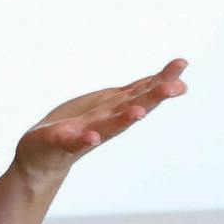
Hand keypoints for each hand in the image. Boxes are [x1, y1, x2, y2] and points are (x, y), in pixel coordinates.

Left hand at [13, 58, 188, 186]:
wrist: (41, 159)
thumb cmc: (78, 128)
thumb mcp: (110, 103)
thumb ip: (137, 93)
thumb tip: (174, 80)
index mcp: (115, 109)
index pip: (142, 91)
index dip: (162, 78)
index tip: (182, 64)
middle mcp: (106, 122)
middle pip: (133, 107)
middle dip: (153, 98)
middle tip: (175, 88)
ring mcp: (85, 134)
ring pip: (109, 126)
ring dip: (124, 120)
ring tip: (139, 112)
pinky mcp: (62, 144)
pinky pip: (74, 142)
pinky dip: (84, 140)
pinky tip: (93, 137)